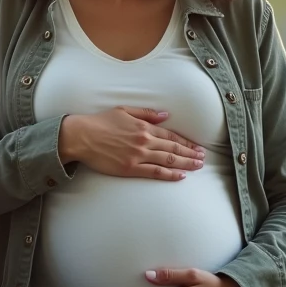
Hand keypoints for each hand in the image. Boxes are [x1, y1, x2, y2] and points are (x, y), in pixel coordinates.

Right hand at [59, 107, 205, 180]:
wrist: (82, 136)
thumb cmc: (100, 122)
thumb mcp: (124, 110)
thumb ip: (146, 113)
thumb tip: (165, 115)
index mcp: (144, 127)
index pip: (170, 136)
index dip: (185, 142)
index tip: (196, 146)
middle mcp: (144, 141)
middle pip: (173, 149)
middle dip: (190, 153)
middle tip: (203, 158)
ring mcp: (138, 156)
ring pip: (168, 161)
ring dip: (185, 163)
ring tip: (197, 166)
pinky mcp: (130, 168)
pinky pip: (154, 172)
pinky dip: (169, 175)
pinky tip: (180, 176)